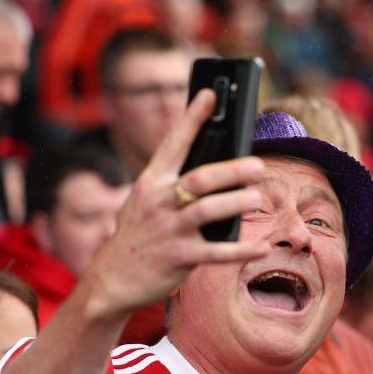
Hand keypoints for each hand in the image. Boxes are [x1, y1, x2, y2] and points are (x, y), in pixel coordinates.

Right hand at [81, 90, 268, 319]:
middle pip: (199, 178)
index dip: (193, 117)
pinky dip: (242, 250)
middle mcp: (159, 202)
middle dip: (230, 170)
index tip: (211, 94)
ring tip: (258, 198)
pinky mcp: (179, 257)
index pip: (173, 143)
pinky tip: (262, 247)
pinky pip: (216, 252)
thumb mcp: (143, 201)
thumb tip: (213, 165)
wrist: (110, 279)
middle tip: (257, 164)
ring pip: (208, 211)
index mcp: (151, 182)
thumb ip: (171, 183)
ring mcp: (169, 230)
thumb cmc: (138, 234)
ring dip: (236, 203)